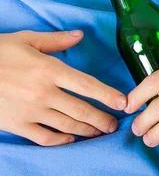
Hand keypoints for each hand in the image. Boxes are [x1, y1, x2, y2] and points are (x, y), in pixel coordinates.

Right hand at [0, 30, 127, 145]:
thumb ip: (56, 40)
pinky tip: (71, 140)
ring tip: (99, 133)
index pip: (86, 84)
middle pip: (81, 110)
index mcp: (49, 70)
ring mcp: (31, 112)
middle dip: (101, 118)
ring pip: (67, 126)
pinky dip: (61, 140)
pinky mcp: (18, 126)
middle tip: (115, 125)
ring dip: (87, 131)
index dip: (107, 95)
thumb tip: (80, 35)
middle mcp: (44, 93)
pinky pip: (45, 138)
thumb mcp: (27, 40)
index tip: (123, 102)